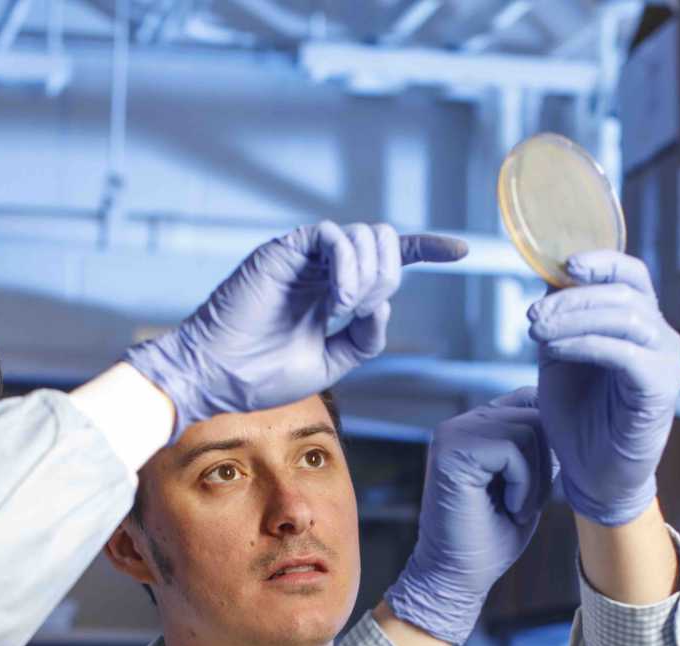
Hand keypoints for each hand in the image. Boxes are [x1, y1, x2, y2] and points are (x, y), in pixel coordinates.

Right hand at [125, 222, 467, 433]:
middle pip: (384, 242)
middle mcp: (322, 267)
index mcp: (332, 289)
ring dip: (369, 276)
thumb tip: (384, 305)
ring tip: (343, 309)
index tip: (461, 252)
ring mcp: (303, 255)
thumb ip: (364, 336)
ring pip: (365, 235)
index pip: (387, 258)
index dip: (426, 249)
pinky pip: (334, 236)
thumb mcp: (332, 362)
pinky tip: (337, 299)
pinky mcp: (284, 248)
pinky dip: (347, 266)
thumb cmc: (262, 374)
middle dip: (390, 274)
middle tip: (361, 311)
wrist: (219, 376)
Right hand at [384, 390, 552, 645]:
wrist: (456, 578)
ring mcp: (453, 434)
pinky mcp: (452, 451)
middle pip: (536, 414)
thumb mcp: (527, 482)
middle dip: (545, 464)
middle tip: (525, 504)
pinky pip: (514, 448)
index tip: (537, 486)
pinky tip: (509, 509)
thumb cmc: (491, 538)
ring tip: (516, 507)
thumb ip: (538, 447)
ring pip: (529, 429)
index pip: (531, 401)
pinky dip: (524, 485)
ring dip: (535, 478)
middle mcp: (461, 423)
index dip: (551, 441)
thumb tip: (572, 422)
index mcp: (476, 426)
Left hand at [529, 251, 679, 525]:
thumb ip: (560, 318)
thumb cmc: (578, 415)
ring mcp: (667, 361)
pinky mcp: (661, 388)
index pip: (631, 274)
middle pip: (623, 293)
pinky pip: (625, 353)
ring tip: (537, 332)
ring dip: (574, 319)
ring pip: (626, 318)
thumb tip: (549, 278)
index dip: (602, 261)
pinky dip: (586, 344)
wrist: (591, 474)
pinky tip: (557, 349)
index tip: (565, 263)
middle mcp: (661, 337)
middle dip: (572, 298)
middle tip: (531, 316)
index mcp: (640, 323)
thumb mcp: (560, 354)